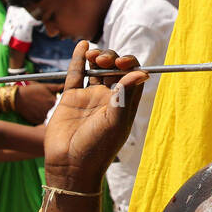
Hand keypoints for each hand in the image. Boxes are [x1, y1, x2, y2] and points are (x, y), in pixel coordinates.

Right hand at [14, 81, 61, 125]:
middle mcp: (49, 110)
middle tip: (50, 105)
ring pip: (50, 118)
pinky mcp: (36, 121)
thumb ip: (55, 87)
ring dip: (49, 115)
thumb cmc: (30, 90)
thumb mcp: (43, 86)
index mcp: (52, 101)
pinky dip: (42, 118)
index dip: (61, 102)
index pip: (62, 104)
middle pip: (57, 112)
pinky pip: (43, 122)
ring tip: (42, 108)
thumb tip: (63, 86)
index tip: (59, 101)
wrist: (16, 98)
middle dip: (56, 109)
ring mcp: (42, 117)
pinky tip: (38, 112)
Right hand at [43, 42, 146, 186]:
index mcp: (124, 104)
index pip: (132, 76)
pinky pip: (76, 74)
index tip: (122, 63)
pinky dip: (78, 59)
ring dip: (97, 56)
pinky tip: (82, 45)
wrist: (69, 165)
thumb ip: (126, 96)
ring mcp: (89, 97)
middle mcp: (108, 98)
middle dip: (112, 58)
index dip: (130, 64)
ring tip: (94, 55)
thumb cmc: (96, 149)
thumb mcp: (115, 122)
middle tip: (106, 61)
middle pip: (114, 69)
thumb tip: (142, 73)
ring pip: (96, 69)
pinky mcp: (71, 98)